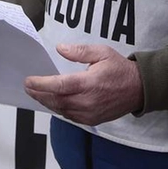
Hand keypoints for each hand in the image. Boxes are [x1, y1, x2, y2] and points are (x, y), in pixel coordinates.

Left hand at [24, 44, 142, 125]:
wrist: (139, 89)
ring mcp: (90, 113)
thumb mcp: (102, 52)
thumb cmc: (120, 70)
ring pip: (61, 110)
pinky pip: (70, 117)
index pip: (59, 86)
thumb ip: (80, 51)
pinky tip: (53, 102)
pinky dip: (59, 110)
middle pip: (56, 101)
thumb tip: (60, 48)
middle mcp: (88, 101)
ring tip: (37, 94)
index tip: (28, 81)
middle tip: (28, 88)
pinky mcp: (92, 120)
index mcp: (90, 83)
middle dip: (39, 94)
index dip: (41, 84)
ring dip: (47, 103)